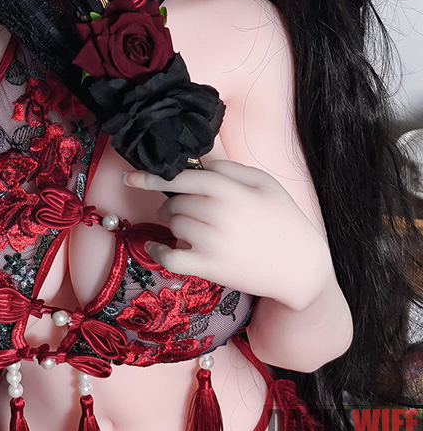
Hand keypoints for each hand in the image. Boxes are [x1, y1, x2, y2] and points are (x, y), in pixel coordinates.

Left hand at [122, 160, 332, 310]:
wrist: (300, 267)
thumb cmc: (283, 219)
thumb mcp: (264, 183)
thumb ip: (230, 168)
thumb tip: (200, 162)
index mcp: (230, 189)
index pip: (182, 178)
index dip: (153, 176)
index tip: (131, 176)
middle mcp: (218, 213)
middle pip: (175, 202)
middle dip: (171, 202)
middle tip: (180, 206)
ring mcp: (212, 242)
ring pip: (173, 225)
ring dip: (172, 223)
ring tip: (187, 224)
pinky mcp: (210, 268)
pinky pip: (170, 257)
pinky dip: (156, 252)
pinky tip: (155, 247)